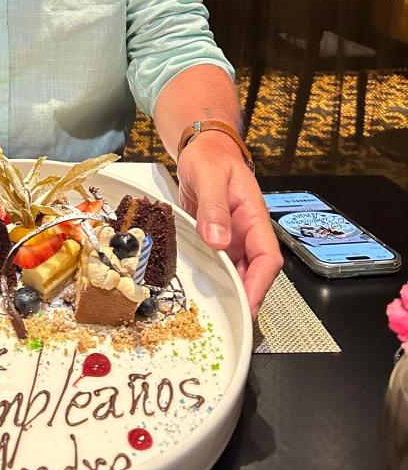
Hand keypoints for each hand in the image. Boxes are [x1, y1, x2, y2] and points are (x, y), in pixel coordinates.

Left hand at [176, 132, 281, 317]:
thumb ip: (214, 207)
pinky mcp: (216, 240)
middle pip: (255, 271)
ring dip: (231, 290)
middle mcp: (247, 232)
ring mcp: (232, 238)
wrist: (200, 150)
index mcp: (254, 217)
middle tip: (231, 319)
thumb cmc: (210, 158)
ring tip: (216, 312)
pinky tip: (203, 291)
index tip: (249, 303)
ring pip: (238, 271)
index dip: (261, 284)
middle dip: (247, 296)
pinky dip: (215, 278)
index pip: (268, 257)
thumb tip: (218, 241)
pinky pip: (220, 264)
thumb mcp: (211, 176)